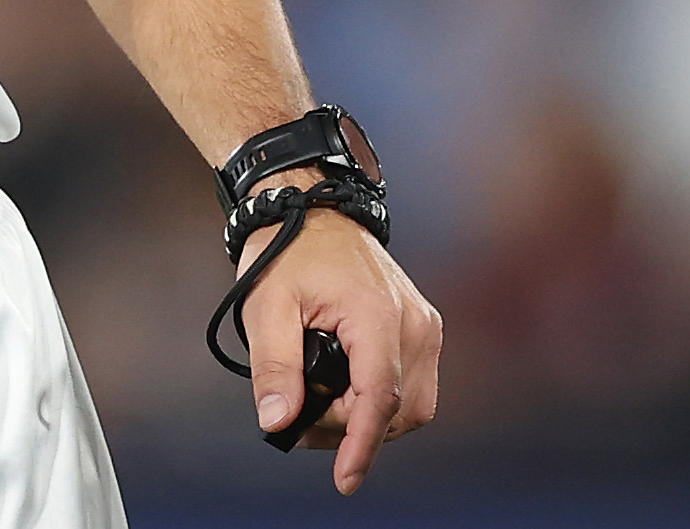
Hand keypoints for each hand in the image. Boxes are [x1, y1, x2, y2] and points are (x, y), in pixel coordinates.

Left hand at [239, 203, 441, 493]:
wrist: (314, 210)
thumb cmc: (288, 250)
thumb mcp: (266, 306)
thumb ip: (273, 366)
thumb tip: (278, 421)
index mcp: (377, 315)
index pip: (379, 398)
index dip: (361, 445)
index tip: (345, 480)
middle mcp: (413, 324)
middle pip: (397, 410)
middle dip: (351, 429)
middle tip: (300, 420)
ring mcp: (423, 326)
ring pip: (412, 405)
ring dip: (368, 418)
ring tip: (316, 405)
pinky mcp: (422, 328)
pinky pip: (414, 384)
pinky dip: (380, 399)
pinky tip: (342, 392)